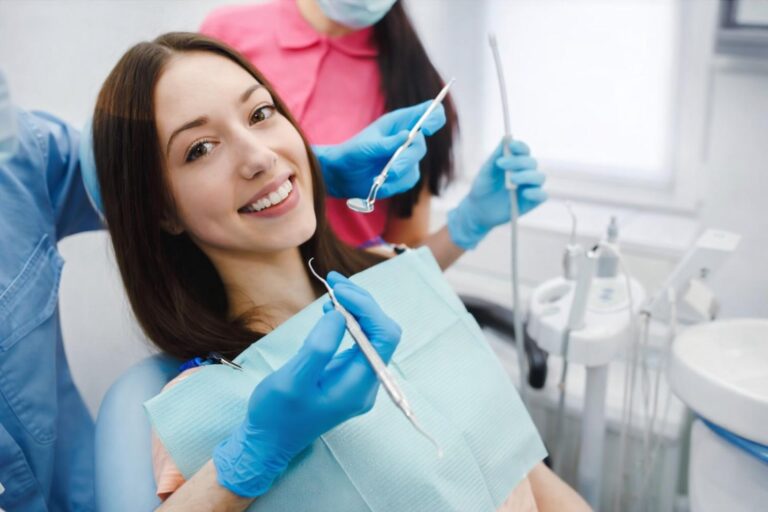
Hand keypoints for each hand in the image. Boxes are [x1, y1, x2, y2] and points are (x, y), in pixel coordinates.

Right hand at [213, 276, 400, 497]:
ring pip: (371, 334)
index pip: (383, 336)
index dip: (367, 307)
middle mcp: (366, 382)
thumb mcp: (292, 380)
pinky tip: (332, 310)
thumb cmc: (276, 414)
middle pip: (381, 332)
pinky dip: (348, 321)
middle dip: (361, 303)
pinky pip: (358, 341)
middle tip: (334, 282)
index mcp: (358, 386)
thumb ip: (318, 348)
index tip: (339, 290)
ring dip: (355, 308)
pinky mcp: (347, 375)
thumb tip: (339, 315)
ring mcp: (358, 379)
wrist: (268, 442)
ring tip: (332, 291)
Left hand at [315, 100, 445, 198]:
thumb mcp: (367, 146)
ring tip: (381, 177)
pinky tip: (380, 182)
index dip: (434, 117)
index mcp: (400, 122)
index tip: (426, 128)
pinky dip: (394, 184)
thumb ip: (387, 143)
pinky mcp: (405, 175)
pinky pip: (409, 180)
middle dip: (407, 158)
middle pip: (421, 144)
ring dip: (399, 173)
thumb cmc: (352, 153)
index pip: (429, 112)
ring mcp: (407, 157)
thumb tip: (408, 136)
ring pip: (415, 165)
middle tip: (392, 168)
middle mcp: (407, 138)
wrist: (342, 175)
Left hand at [447, 138, 546, 249]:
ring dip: (527, 176)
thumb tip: (507, 136)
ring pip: (539, 177)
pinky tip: (524, 192)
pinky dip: (536, 192)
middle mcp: (525, 173)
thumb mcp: (486, 170)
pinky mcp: (532, 202)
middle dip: (518, 162)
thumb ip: (496, 154)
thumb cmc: (482, 187)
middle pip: (532, 163)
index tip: (511, 145)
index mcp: (515, 163)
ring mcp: (530, 187)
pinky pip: (542, 195)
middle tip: (501, 164)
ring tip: (512, 180)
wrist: (478, 209)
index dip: (520, 147)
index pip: (524, 151)